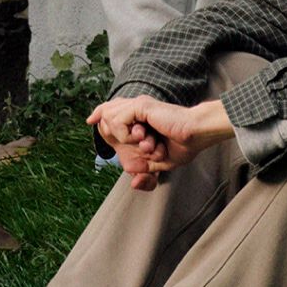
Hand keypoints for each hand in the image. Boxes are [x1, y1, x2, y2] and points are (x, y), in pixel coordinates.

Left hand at [88, 97, 232, 189]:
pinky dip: (126, 135)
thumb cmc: (184, 145)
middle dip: (109, 131)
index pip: (108, 112)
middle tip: (137, 144)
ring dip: (123, 137)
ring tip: (146, 143)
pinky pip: (117, 121)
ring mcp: (137, 106)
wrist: (194, 136)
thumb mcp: (159, 162)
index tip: (91, 120)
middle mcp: (136, 108)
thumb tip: (132, 180)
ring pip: (108, 117)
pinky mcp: (140, 106)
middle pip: (104, 111)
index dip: (98, 116)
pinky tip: (143, 138)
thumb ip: (144, 169)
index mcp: (139, 117)